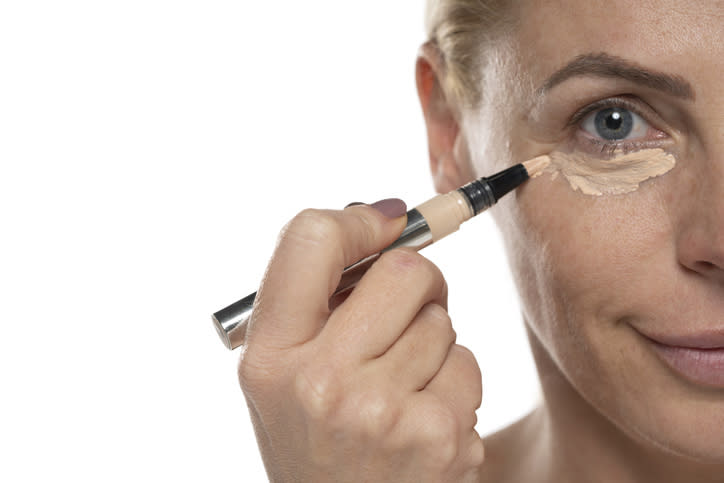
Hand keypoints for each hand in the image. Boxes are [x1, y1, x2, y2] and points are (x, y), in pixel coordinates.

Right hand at [239, 200, 483, 481]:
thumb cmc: (314, 439)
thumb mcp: (282, 374)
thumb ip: (315, 300)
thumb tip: (387, 216)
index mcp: (272, 356)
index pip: (310, 241)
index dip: (357, 221)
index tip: (385, 224)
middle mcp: (322, 382)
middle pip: (404, 270)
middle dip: (417, 278)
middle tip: (409, 304)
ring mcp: (382, 413)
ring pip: (442, 320)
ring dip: (431, 338)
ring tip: (400, 384)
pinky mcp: (438, 438)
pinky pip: (467, 363)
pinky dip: (453, 379)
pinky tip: (422, 415)